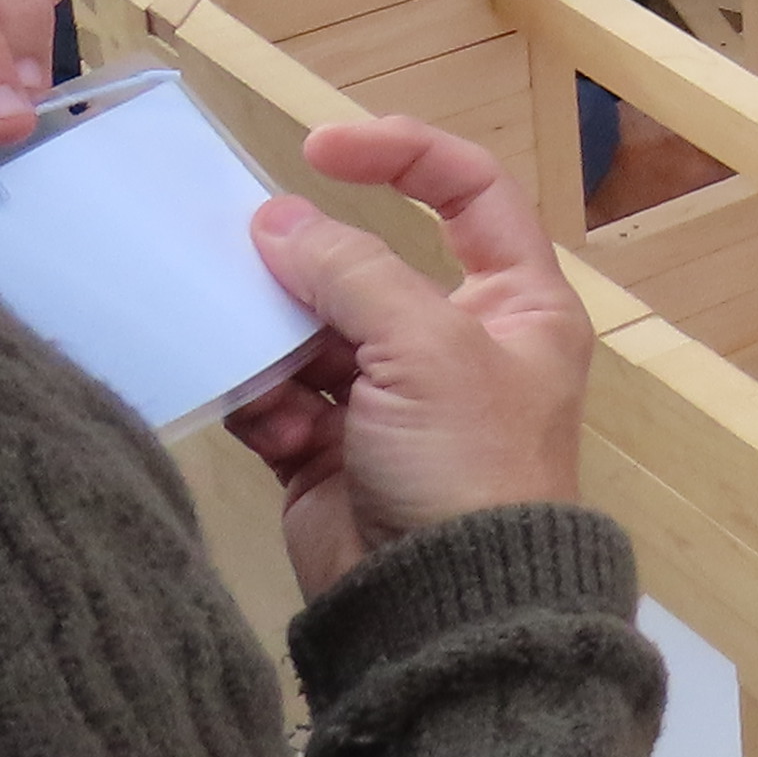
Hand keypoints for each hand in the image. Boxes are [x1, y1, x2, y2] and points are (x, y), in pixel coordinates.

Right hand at [229, 117, 598, 598]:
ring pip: (311, 331)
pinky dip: (257, 398)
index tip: (323, 147)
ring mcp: (389, 401)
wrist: (442, 609)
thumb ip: (350, 273)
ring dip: (271, 332)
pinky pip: (277, 399)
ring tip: (241, 332)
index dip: (405, 155)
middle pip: (368, 266)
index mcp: (516, 306)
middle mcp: (455, 346)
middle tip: (247, 251)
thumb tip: (278, 223)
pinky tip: (257, 412)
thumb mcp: (426, 348)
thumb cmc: (469, 468)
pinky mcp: (328, 454)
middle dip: (308, 263)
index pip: (469, 194)